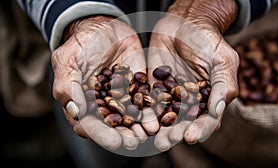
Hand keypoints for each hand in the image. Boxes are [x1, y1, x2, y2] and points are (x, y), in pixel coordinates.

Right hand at [51, 15, 147, 150]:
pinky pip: (144, 104)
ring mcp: (121, 99)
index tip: (115, 140)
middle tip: (135, 141)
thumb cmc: (81, 44)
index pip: (90, 126)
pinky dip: (150, 112)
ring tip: (149, 133)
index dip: (102, 135)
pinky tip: (157, 119)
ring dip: (139, 128)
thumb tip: (75, 111)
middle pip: (113, 127)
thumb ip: (68, 86)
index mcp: (82, 104)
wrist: (104, 27)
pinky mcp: (136, 89)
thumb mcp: (68, 61)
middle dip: (124, 136)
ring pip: (130, 119)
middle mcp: (102, 106)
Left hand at [148, 0, 238, 150]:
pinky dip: (144, 111)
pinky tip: (139, 120)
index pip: (207, 119)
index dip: (201, 129)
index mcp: (209, 98)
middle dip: (175, 133)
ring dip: (158, 128)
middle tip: (166, 141)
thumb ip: (224, 85)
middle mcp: (190, 101)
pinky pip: (149, 101)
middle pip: (184, 123)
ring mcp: (171, 95)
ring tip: (153, 137)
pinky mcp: (154, 87)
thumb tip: (218, 111)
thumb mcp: (222, 60)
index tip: (192, 136)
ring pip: (165, 116)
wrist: (184, 22)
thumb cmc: (207, 39)